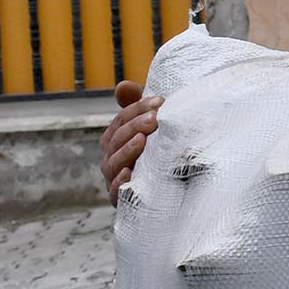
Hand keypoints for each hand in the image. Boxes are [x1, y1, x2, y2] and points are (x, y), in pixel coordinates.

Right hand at [100, 79, 161, 203]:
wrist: (177, 192)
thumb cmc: (161, 152)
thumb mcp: (153, 128)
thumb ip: (137, 106)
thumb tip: (123, 87)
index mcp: (116, 139)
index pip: (121, 120)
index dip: (137, 108)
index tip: (160, 101)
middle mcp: (112, 158)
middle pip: (116, 139)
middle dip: (134, 126)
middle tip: (155, 118)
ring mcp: (114, 179)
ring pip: (113, 163)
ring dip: (127, 150)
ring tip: (142, 140)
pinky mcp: (121, 200)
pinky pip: (115, 192)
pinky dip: (120, 182)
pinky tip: (128, 173)